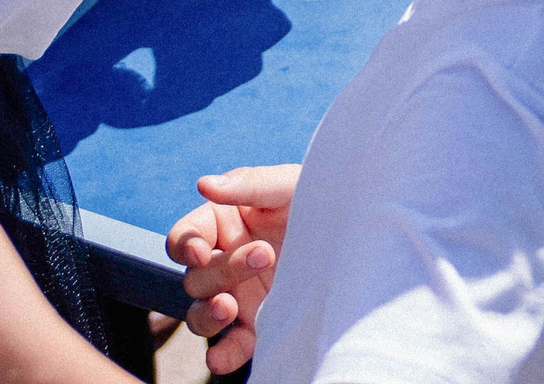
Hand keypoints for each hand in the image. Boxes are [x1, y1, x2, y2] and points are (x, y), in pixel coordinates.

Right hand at [170, 165, 300, 373]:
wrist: (358, 232)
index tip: (201, 252)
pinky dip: (222, 355)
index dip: (186, 246)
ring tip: (228, 308)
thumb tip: (204, 184)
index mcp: (223, 223)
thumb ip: (248, 185)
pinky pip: (231, 346)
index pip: (184, 239)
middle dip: (223, 270)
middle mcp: (225, 261)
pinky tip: (219, 359)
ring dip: (208, 315)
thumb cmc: (319, 197)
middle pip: (196, 277)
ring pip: (200, 314)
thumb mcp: (289, 185)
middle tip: (264, 254)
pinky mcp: (257, 324)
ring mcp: (239, 296)